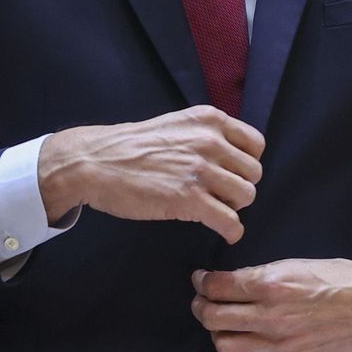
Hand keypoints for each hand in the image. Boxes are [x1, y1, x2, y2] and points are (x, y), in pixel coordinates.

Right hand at [38, 105, 264, 243]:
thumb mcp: (175, 125)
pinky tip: (223, 232)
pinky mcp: (189, 199)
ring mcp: (200, 170)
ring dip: (234, 208)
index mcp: (209, 120)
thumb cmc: (132, 147)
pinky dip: (231, 231)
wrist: (96, 162)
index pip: (256, 144)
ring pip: (247, 197)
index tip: (232, 174)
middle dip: (239, 187)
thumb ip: (205, 135)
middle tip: (219, 195)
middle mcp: (209, 141)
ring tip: (215, 209)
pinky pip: (230, 221)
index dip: (246, 163)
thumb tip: (231, 157)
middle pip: (253, 173)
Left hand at [185, 258, 351, 351]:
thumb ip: (263, 276)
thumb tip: (234, 282)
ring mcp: (277, 344)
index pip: (219, 286)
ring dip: (211, 331)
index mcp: (273, 284)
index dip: (203, 281)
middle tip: (203, 298)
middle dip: (201, 305)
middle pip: (213, 315)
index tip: (202, 279)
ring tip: (213, 322)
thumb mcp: (298, 265)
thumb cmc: (341, 280)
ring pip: (223, 343)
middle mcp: (270, 316)